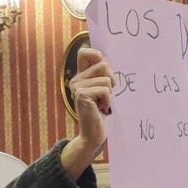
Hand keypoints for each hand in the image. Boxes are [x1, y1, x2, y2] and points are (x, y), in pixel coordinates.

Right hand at [62, 47, 111, 177]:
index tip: (104, 65)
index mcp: (81, 76)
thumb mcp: (105, 90)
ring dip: (110, 93)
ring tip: (103, 104)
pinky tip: (102, 109)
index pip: (84, 52)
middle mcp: (76, 80)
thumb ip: (104, 74)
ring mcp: (76, 87)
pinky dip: (108, 100)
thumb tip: (107, 60)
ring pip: (106, 78)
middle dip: (111, 79)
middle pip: (103, 64)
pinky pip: (105, 89)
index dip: (96, 54)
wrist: (94, 135)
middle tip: (106, 95)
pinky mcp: (81, 95)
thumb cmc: (103, 112)